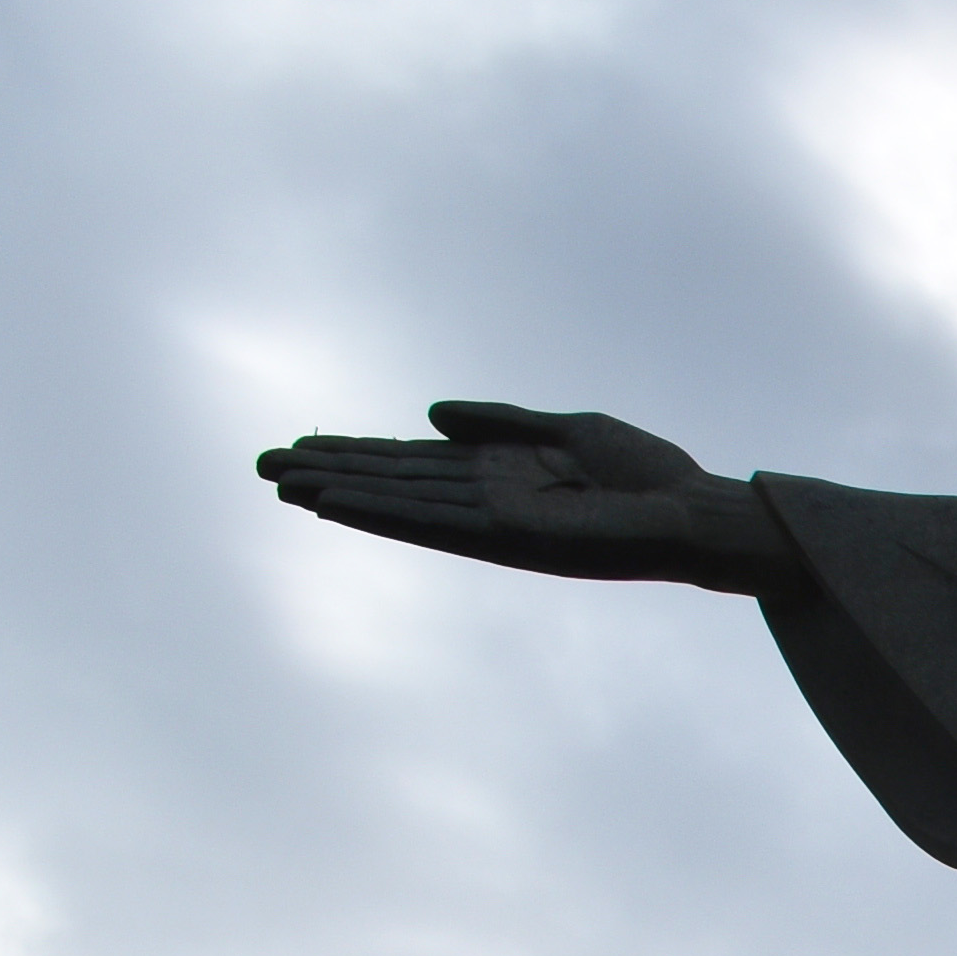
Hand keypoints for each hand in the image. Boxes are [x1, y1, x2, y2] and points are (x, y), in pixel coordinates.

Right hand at [252, 401, 799, 592]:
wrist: (697, 514)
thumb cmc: (649, 475)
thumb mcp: (568, 429)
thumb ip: (499, 422)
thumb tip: (429, 415)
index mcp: (499, 473)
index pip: (412, 464)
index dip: (356, 453)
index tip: (301, 445)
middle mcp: (488, 502)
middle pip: (393, 483)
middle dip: (329, 473)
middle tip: (259, 465)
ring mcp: (494, 523)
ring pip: (400, 505)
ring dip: (339, 494)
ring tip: (279, 483)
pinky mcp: (509, 540)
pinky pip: (434, 523)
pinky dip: (384, 512)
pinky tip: (337, 504)